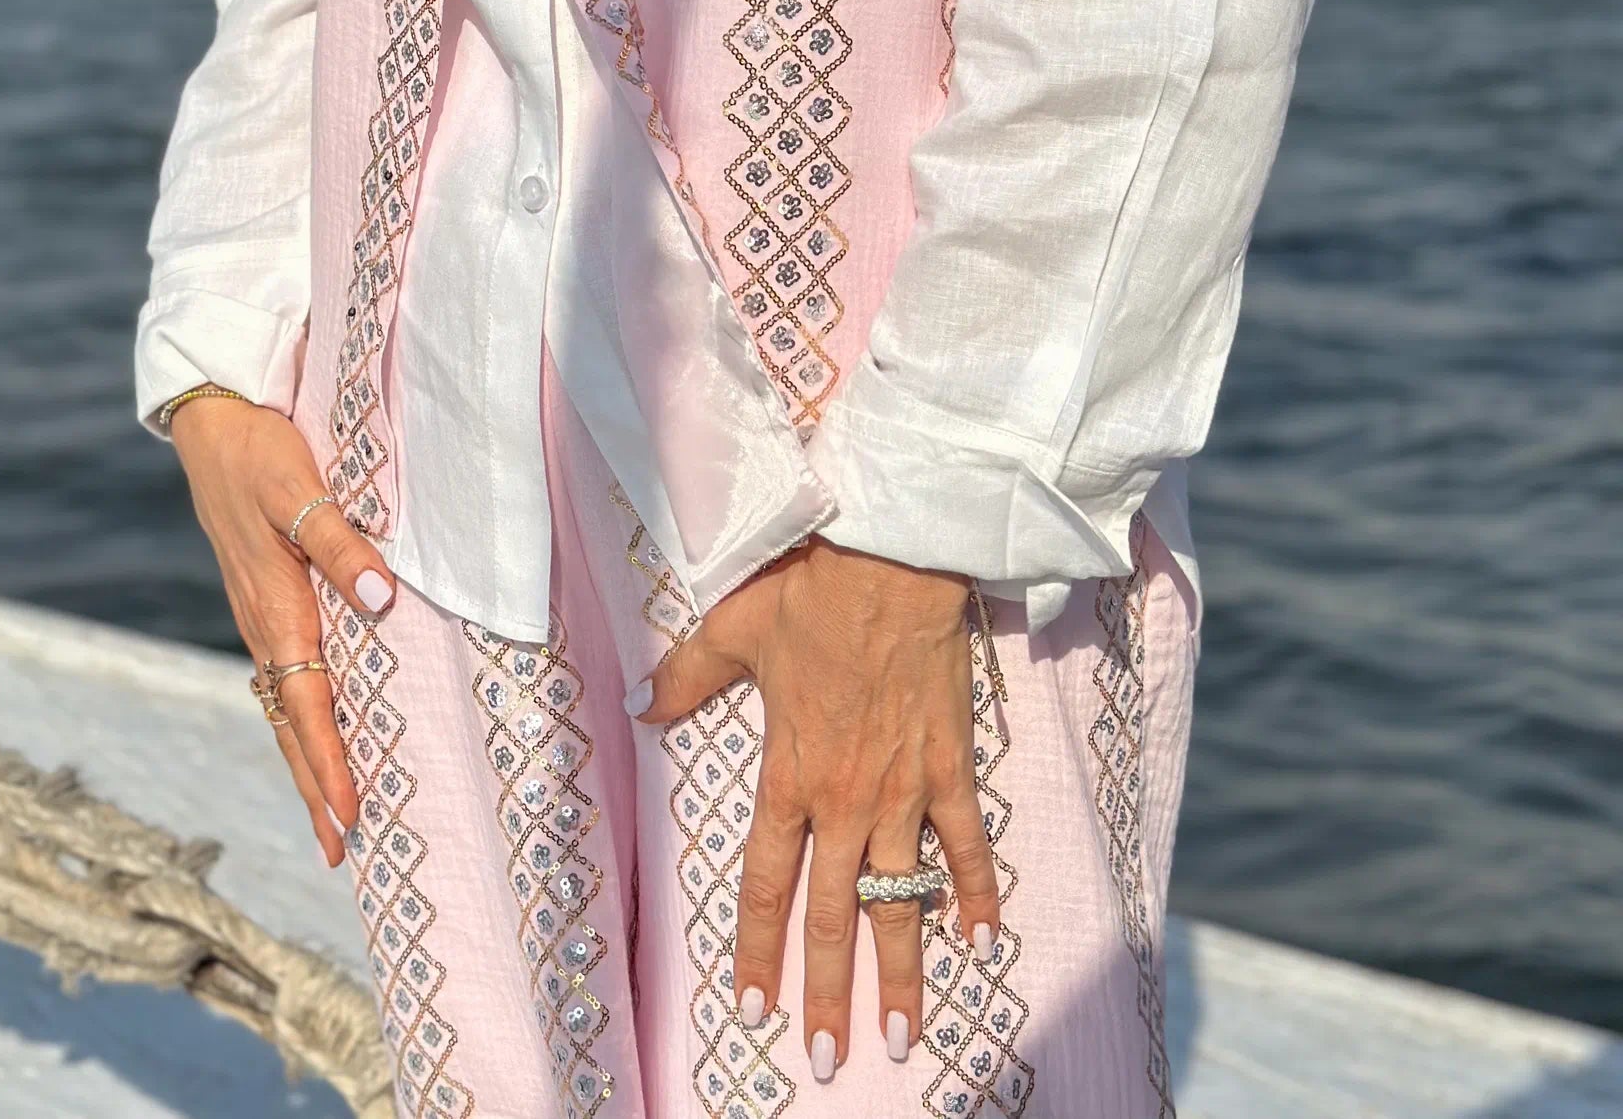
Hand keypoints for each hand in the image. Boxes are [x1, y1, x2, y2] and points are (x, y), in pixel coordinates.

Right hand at [169, 395, 395, 868]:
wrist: (212, 426)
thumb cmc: (261, 453)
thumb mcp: (300, 489)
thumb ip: (340, 542)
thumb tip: (379, 599)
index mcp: (276, 608)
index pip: (307, 706)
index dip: (330, 764)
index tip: (351, 817)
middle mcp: (265, 626)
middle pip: (292, 726)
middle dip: (315, 790)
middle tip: (340, 855)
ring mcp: (260, 618)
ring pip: (285, 708)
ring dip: (307, 763)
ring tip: (331, 820)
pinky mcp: (263, 602)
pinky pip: (283, 679)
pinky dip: (301, 721)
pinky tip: (315, 734)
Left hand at [631, 535, 998, 1077]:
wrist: (890, 561)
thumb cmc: (809, 592)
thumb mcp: (730, 630)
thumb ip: (685, 678)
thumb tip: (639, 705)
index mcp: (787, 775)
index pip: (764, 884)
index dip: (758, 949)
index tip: (756, 1010)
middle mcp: (844, 799)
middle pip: (834, 914)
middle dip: (829, 993)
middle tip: (829, 1060)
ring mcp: (904, 790)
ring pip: (901, 898)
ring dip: (902, 972)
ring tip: (903, 1036)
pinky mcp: (951, 767)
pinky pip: (967, 844)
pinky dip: (977, 893)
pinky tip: (983, 941)